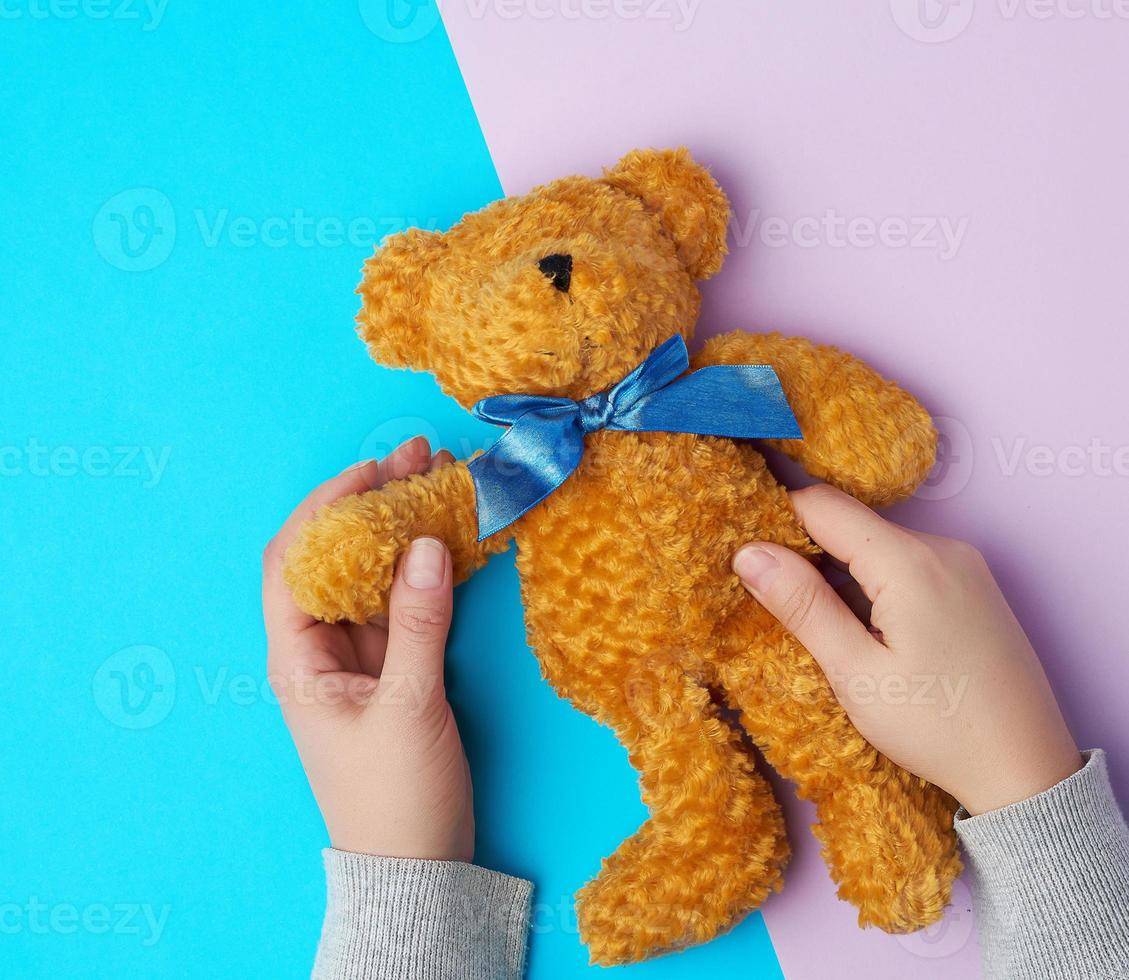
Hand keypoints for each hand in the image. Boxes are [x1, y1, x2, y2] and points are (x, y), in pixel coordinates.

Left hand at [263, 438, 472, 859]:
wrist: (417, 864)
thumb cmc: (394, 796)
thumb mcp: (409, 708)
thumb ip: (419, 625)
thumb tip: (428, 544)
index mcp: (298, 658)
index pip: (294, 561)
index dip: (324, 508)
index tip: (371, 471)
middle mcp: (322, 647)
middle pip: (334, 556)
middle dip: (368, 504)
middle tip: (414, 457)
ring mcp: (361, 654)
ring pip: (374, 573)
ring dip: (400, 527)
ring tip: (436, 478)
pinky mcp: (398, 665)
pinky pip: (406, 600)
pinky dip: (425, 566)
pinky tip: (451, 536)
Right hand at [733, 484, 1081, 815]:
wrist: (1028, 770)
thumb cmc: (939, 728)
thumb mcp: (857, 674)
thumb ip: (803, 606)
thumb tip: (747, 553)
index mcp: (910, 562)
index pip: (821, 504)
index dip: (776, 522)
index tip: (748, 559)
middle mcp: (942, 547)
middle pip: (851, 523)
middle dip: (807, 552)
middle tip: (778, 604)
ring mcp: (964, 564)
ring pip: (878, 544)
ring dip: (840, 572)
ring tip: (823, 627)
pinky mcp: (974, 586)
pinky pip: (907, 563)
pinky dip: (874, 583)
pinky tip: (867, 632)